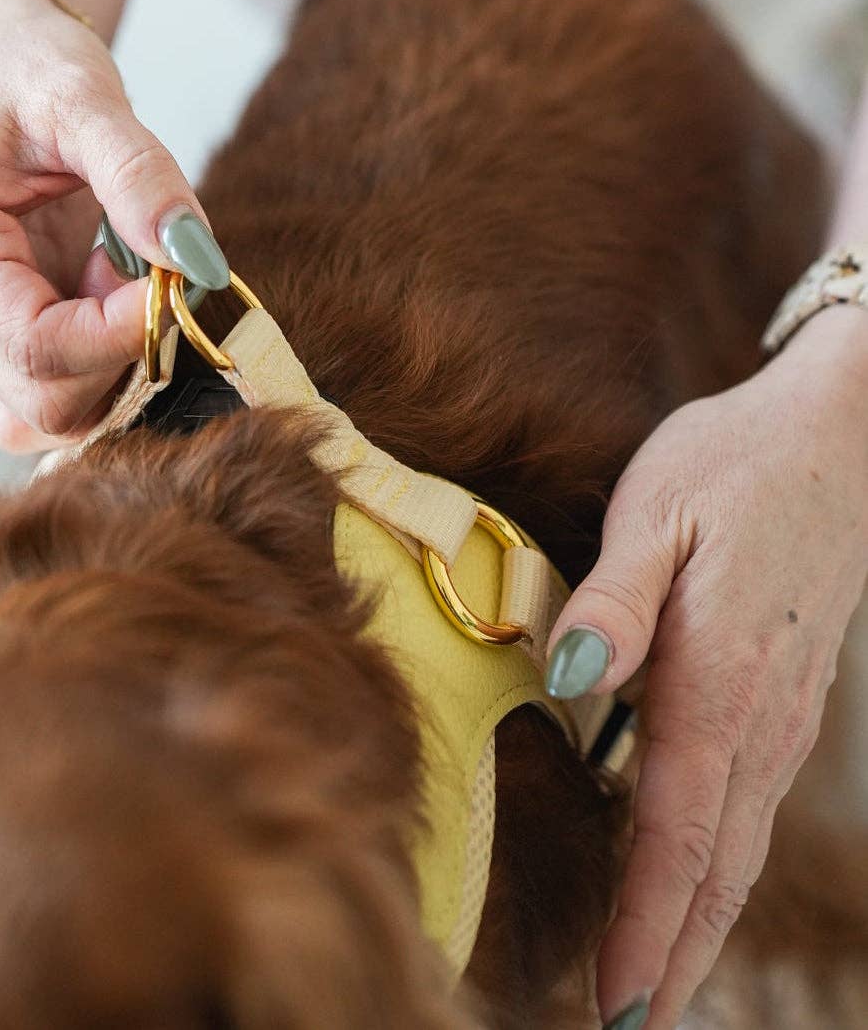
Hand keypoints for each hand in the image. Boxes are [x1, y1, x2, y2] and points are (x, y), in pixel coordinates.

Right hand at [0, 0, 227, 451]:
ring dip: (116, 366)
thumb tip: (196, 258)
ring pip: (53, 411)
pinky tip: (115, 300)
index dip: (121, 336)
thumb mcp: (84, 97)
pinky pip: (57, 389)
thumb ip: (140, 176)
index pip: (37, 347)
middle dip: (122, 359)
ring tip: (126, 278)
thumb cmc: (25, 63)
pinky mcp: (3, 330)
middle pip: (44, 403)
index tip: (176, 286)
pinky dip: (104, 367)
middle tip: (155, 279)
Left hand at [545, 307, 867, 1029]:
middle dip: (670, 956)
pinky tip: (681, 879)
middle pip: (714, 869)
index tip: (612, 1002)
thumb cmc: (730, 467)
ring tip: (647, 983)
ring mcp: (782, 715)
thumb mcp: (656, 514)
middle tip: (621, 1029)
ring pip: (736, 846)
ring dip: (693, 922)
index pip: (678, 836)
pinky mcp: (783, 698)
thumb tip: (571, 680)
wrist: (832, 434)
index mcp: (720, 683)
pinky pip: (745, 805)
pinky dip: (711, 865)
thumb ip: (614, 602)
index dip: (644, 926)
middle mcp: (760, 720)